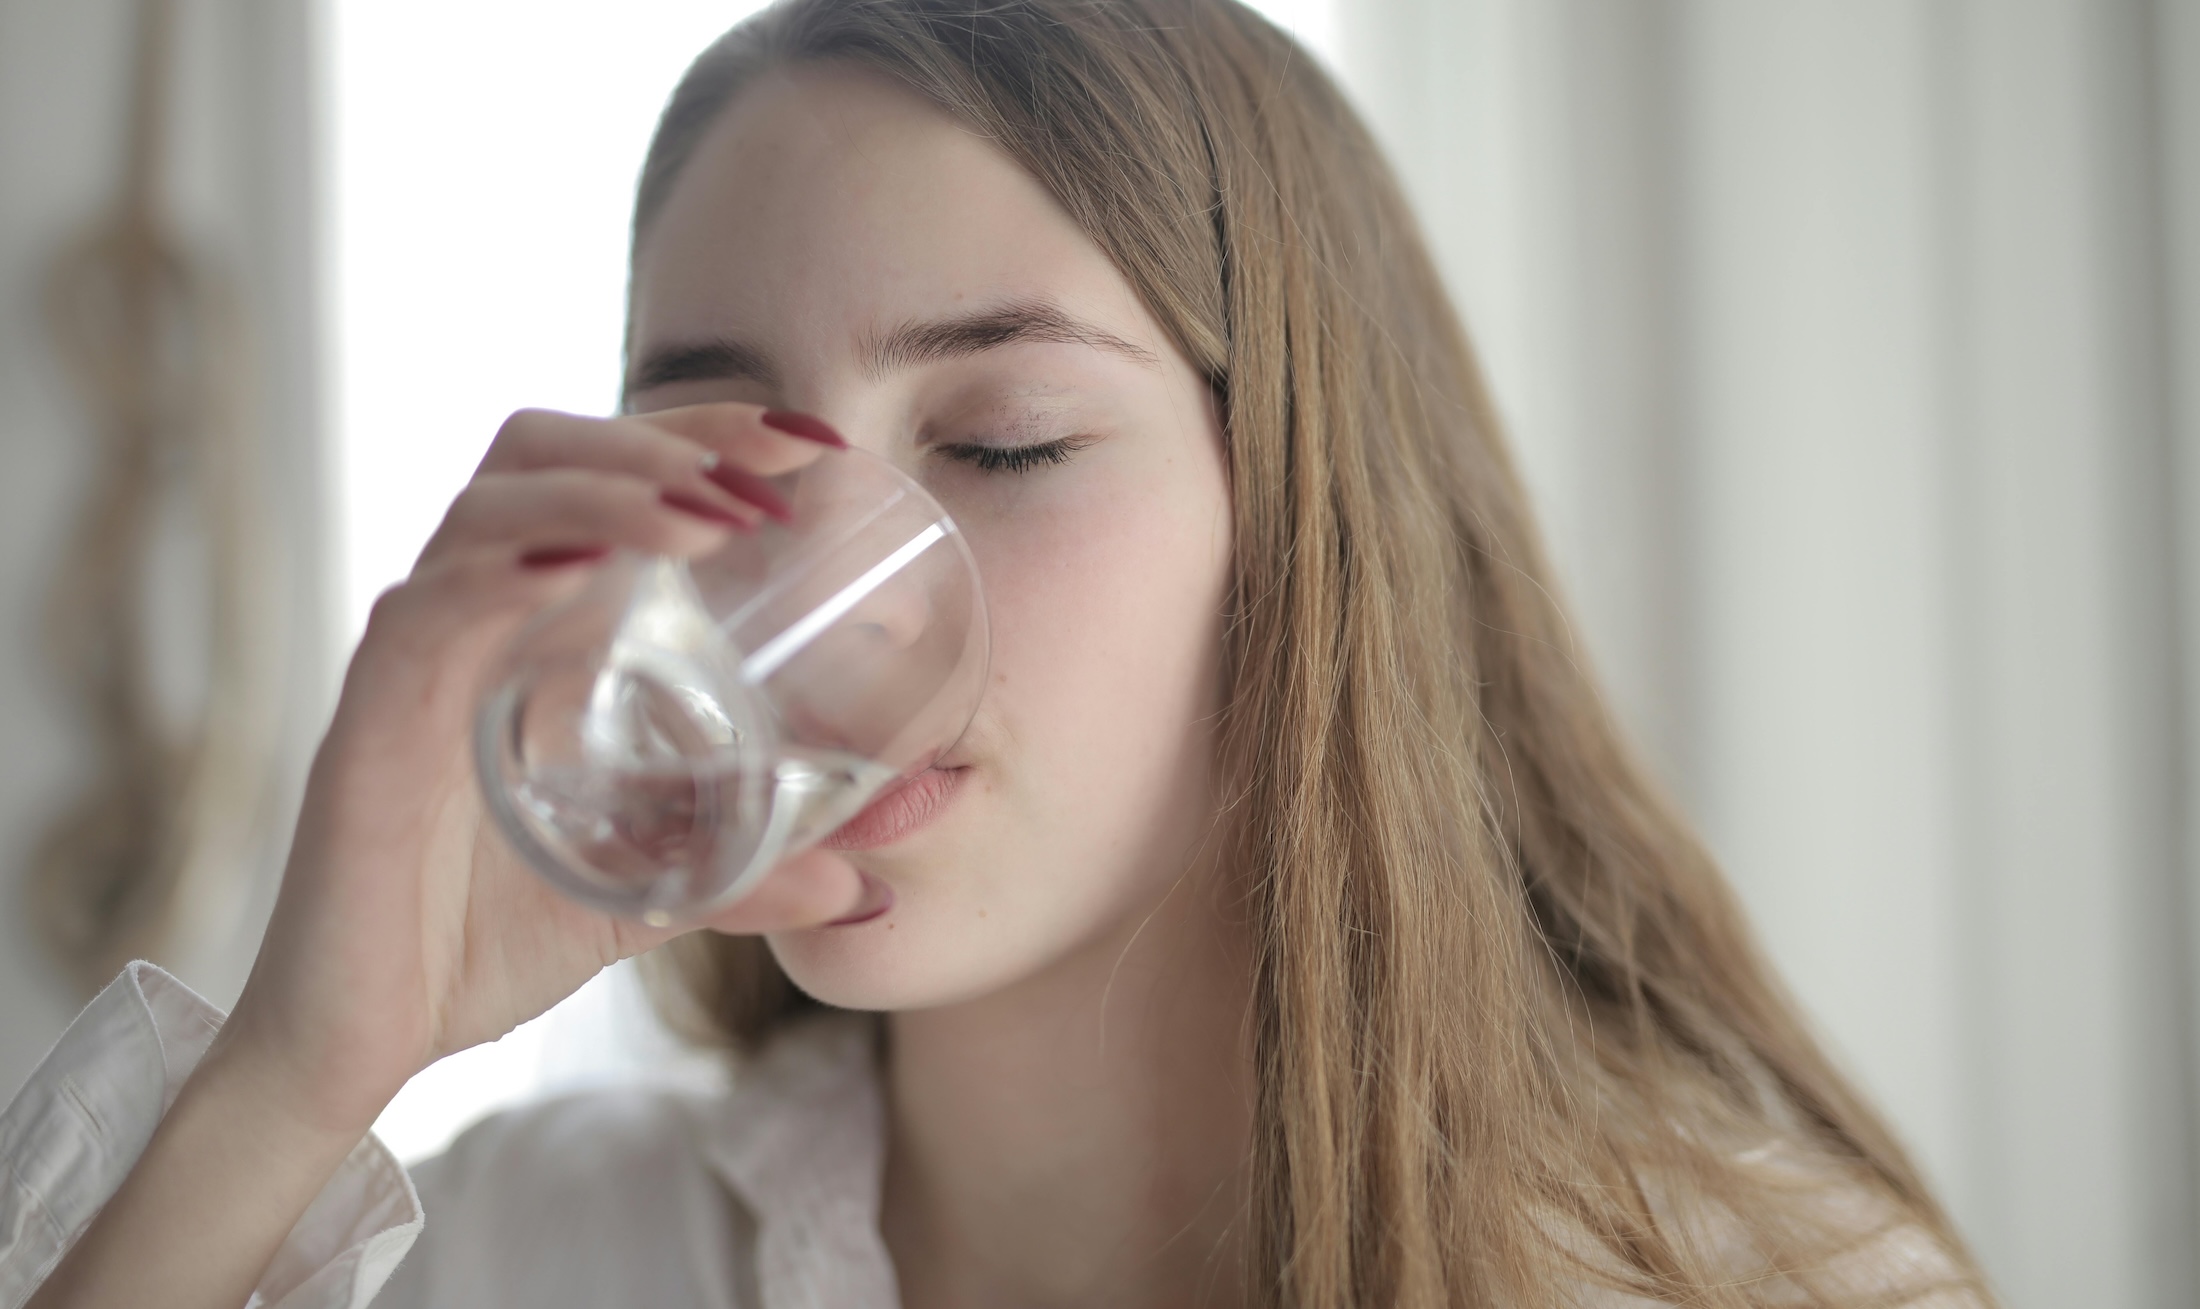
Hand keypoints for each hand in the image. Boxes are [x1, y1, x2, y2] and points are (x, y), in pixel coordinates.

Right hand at [216, 403, 863, 1135]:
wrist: (364, 1039)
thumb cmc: (480, 942)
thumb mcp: (648, 898)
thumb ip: (746, 880)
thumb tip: (862, 889)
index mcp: (534, 629)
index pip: (606, 477)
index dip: (700, 436)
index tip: (810, 443)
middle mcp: (471, 616)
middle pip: (544, 453)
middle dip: (662, 439)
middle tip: (768, 469)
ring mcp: (417, 658)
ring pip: (490, 508)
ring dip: (605, 493)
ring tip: (704, 519)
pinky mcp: (369, 720)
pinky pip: (426, 612)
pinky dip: (504, 574)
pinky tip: (581, 573)